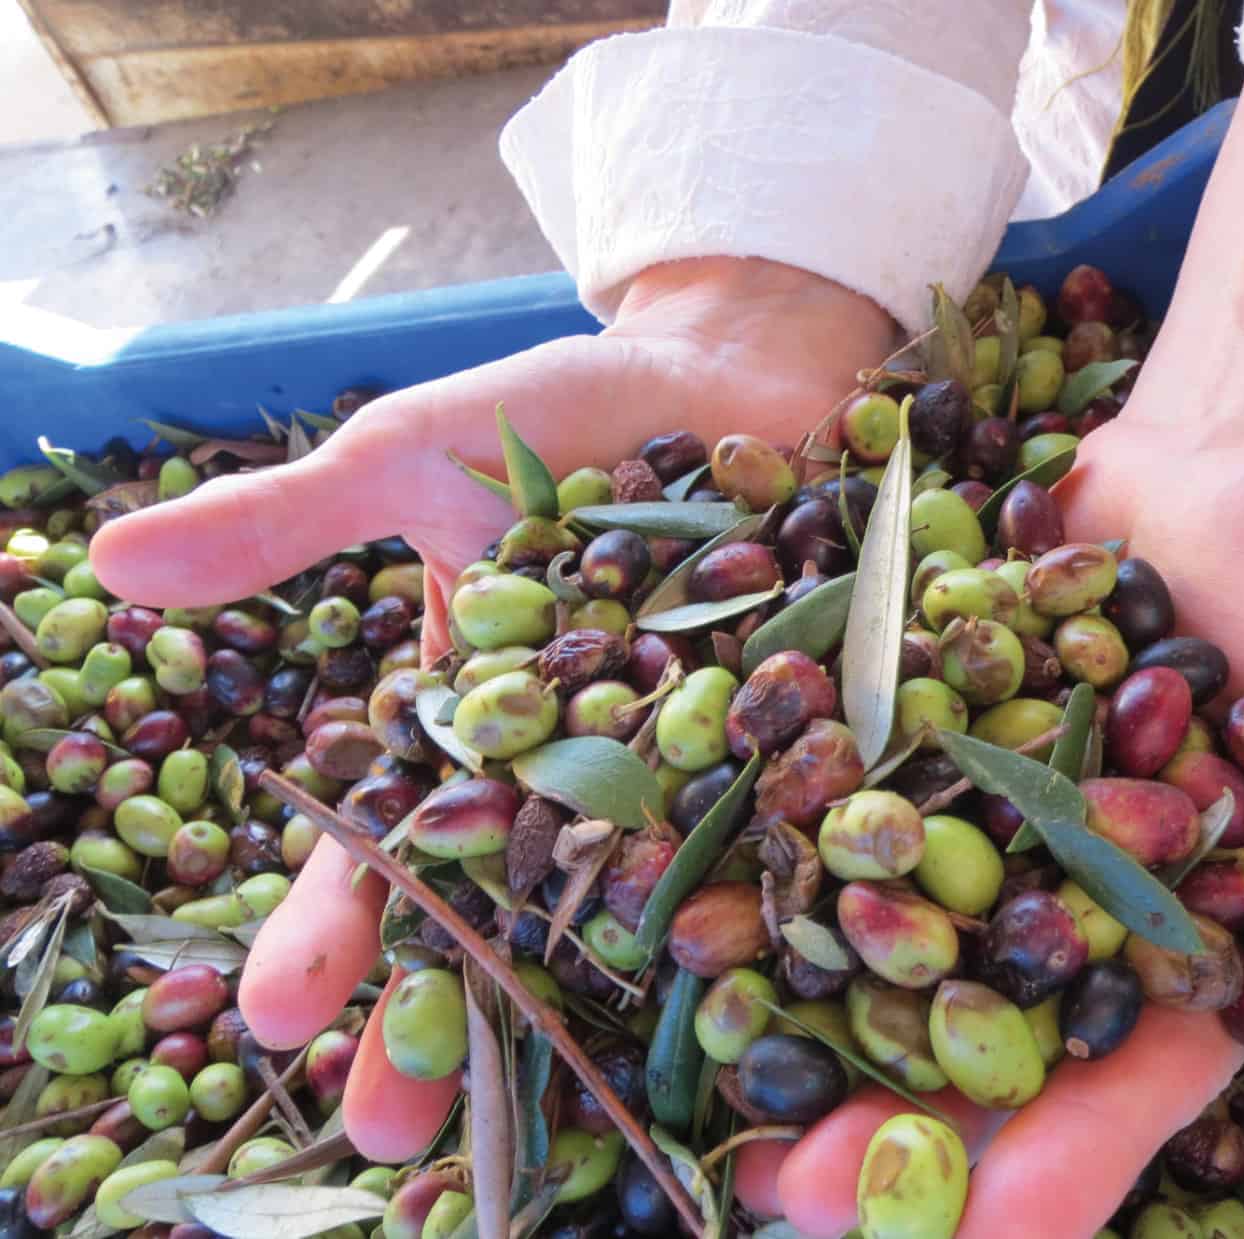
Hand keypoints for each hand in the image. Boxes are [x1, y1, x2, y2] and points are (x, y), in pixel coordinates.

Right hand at [87, 257, 896, 1160]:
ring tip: (561, 1109)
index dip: (334, 925)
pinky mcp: (801, 736)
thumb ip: (289, 522)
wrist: (730, 364)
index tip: (276, 1015)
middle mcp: (579, 767)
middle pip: (507, 910)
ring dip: (595, 998)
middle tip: (395, 1139)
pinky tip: (751, 983)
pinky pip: (783, 823)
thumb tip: (107, 562)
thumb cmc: (564, 409)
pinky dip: (771, 892)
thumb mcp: (415, 458)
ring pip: (638, 900)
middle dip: (450, 1014)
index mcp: (475, 719)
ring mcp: (693, 761)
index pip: (389, 841)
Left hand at [736, 368, 1243, 1237]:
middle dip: (906, 1132)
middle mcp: (1081, 907)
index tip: (988, 1232)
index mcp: (1200, 933)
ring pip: (899, 959)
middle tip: (803, 1201)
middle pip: (992, 1045)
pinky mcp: (928, 751)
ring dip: (819, 1041)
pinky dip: (790, 881)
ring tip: (733, 1125)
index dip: (1069, 1161)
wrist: (1217, 451)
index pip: (1138, 1077)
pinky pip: (853, 825)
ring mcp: (995, 832)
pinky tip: (710, 933)